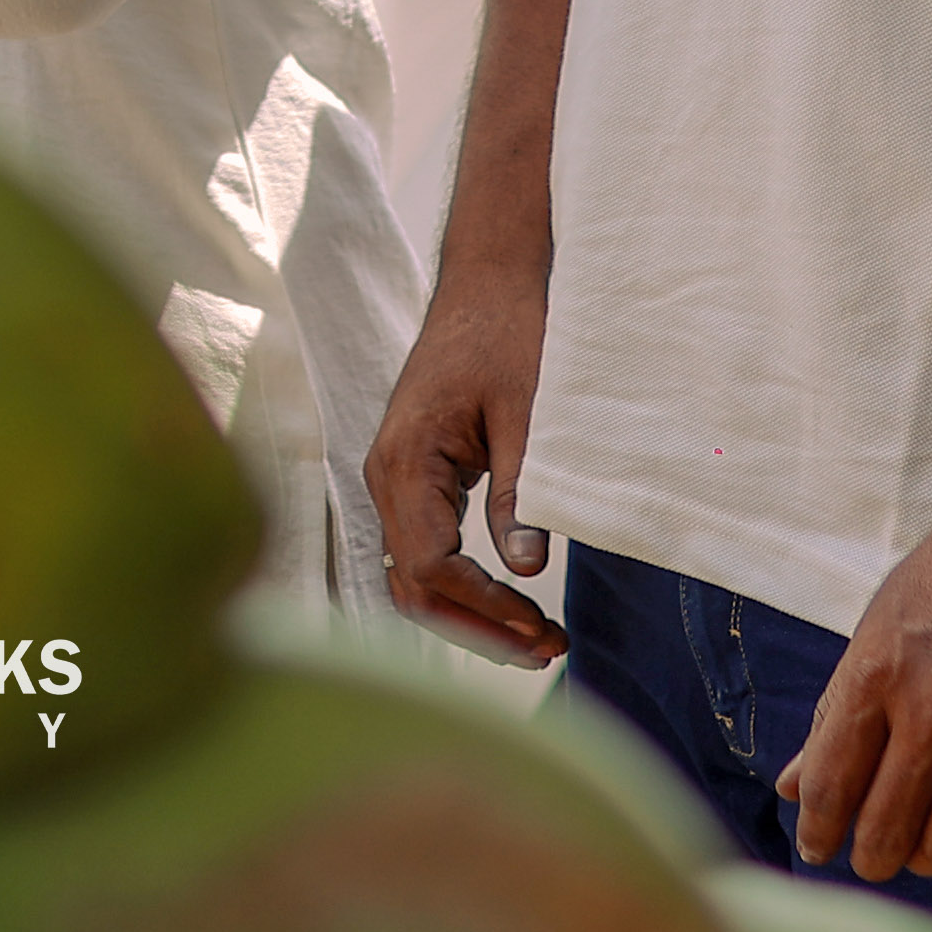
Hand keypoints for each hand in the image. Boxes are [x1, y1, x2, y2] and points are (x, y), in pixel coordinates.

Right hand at [365, 255, 571, 670]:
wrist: (488, 281)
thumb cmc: (508, 333)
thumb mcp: (528, 414)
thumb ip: (521, 491)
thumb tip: (527, 569)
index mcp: (406, 459)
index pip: (429, 564)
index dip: (482, 606)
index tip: (539, 624)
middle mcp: (386, 475)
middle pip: (412, 585)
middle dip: (476, 628)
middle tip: (545, 650)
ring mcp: (394, 478)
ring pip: (414, 575)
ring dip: (469, 615)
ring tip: (536, 640)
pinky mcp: (412, 477)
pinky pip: (423, 549)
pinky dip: (462, 586)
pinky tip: (509, 603)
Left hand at [776, 486, 931, 882]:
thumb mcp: (880, 627)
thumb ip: (836, 712)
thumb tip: (792, 788)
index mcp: (876, 672)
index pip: (832, 784)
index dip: (818, 831)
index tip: (817, 850)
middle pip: (887, 828)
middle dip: (871, 858)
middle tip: (871, 858)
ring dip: (929, 859)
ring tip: (922, 849)